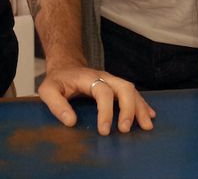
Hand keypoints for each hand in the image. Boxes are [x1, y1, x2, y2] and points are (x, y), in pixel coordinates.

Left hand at [37, 67, 155, 134]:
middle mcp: (105, 77)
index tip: (104, 131)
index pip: (103, 92)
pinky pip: (133, 94)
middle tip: (125, 129)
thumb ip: (56, 104)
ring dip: (140, 108)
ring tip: (146, 126)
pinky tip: (149, 116)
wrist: (66, 66)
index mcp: (89, 78)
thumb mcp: (48, 90)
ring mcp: (112, 81)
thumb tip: (71, 121)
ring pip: (132, 91)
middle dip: (128, 109)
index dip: (105, 111)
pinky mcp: (116, 87)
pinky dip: (143, 104)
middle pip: (124, 88)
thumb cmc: (58, 80)